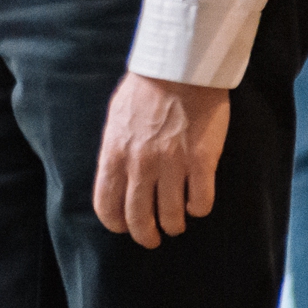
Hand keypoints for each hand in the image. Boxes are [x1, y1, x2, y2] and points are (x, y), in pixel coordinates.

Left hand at [92, 71, 229, 248]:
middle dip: (146, 236)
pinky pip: (201, 202)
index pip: (106, 205)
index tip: (124, 228)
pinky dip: (198, 208)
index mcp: (114, 153)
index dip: (116, 223)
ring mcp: (171, 164)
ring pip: (172, 216)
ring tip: (177, 221)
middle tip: (153, 238)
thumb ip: (115, 151)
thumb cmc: (145, 90)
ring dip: (174, 224)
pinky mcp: (201, 161)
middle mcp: (140, 164)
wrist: (179, 69)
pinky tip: (197, 202)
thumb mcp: (117, 119)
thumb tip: (115, 178)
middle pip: (139, 219)